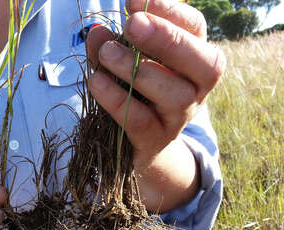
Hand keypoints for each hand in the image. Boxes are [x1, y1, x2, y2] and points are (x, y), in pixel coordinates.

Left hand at [87, 0, 224, 211]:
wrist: (139, 145)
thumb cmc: (135, 94)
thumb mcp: (125, 65)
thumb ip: (110, 47)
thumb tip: (96, 32)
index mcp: (194, 58)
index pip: (195, 28)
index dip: (169, 11)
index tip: (133, 1)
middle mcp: (196, 88)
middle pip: (204, 63)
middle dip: (167, 39)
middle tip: (132, 24)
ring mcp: (179, 117)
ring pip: (174, 94)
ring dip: (138, 70)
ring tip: (107, 53)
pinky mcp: (155, 140)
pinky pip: (140, 120)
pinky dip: (116, 99)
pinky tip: (95, 81)